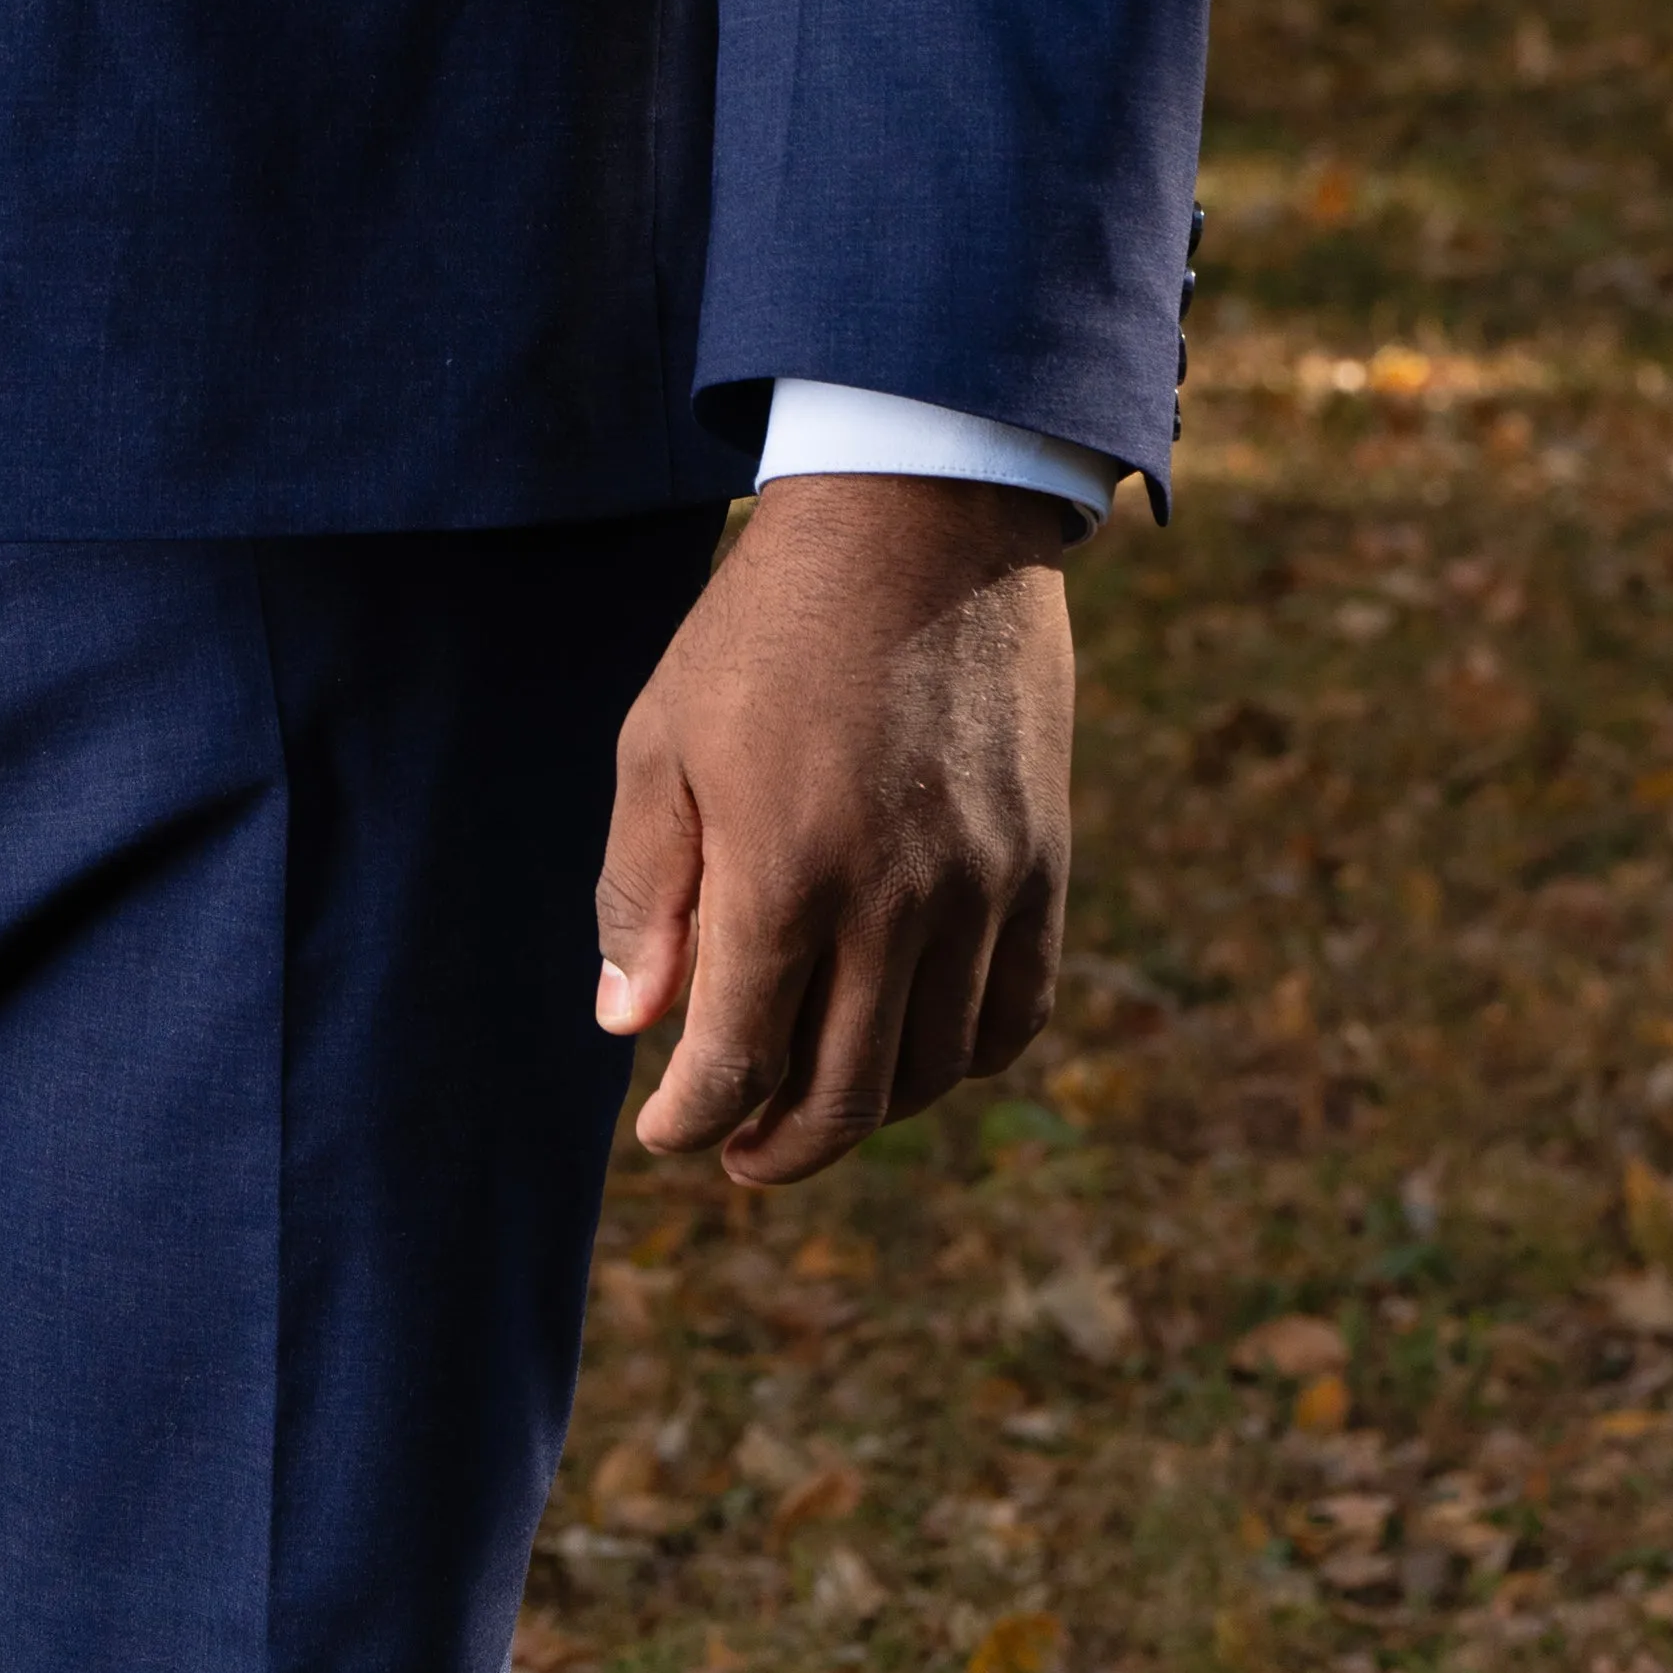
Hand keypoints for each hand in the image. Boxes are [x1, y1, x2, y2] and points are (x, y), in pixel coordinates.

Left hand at [593, 475, 1076, 1184]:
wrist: (916, 523)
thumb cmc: (762, 628)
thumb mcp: (662, 741)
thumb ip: (644, 894)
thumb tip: (631, 1027)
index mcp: (784, 875)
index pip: (736, 1062)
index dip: (693, 1121)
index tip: (667, 1135)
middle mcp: (895, 903)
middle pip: (844, 1098)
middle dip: (778, 1147)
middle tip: (739, 1149)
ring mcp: (982, 889)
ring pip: (932, 1071)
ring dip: (868, 1109)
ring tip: (816, 1097)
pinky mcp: (1040, 865)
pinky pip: (1014, 1013)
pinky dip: (960, 1058)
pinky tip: (913, 1045)